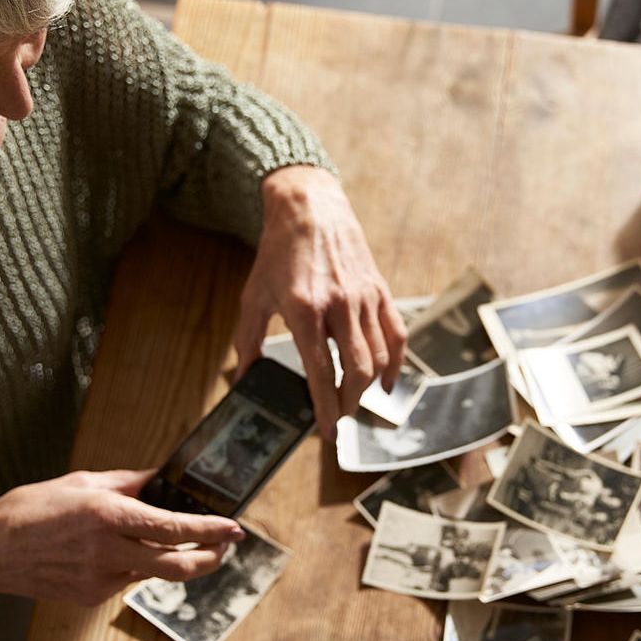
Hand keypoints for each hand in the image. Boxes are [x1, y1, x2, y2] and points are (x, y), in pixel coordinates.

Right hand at [0, 469, 242, 604]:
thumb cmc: (29, 509)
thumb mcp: (81, 482)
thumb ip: (127, 483)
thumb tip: (160, 480)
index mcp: (107, 516)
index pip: (174, 528)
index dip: (210, 530)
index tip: (234, 528)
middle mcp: (107, 551)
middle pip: (177, 567)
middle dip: (209, 559)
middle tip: (223, 548)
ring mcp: (99, 580)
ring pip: (152, 574)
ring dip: (170, 560)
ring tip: (175, 543)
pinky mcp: (89, 598)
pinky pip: (125, 581)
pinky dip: (133, 566)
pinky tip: (118, 552)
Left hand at [233, 165, 404, 440]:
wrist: (310, 208)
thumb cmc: (278, 254)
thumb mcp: (253, 296)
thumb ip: (247, 341)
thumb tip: (244, 379)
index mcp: (304, 309)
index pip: (321, 371)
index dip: (326, 407)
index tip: (326, 431)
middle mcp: (339, 305)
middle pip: (356, 371)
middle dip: (349, 403)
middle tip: (339, 417)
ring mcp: (364, 297)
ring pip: (378, 357)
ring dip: (368, 388)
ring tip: (353, 401)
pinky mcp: (380, 291)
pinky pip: (396, 335)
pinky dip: (395, 364)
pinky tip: (385, 382)